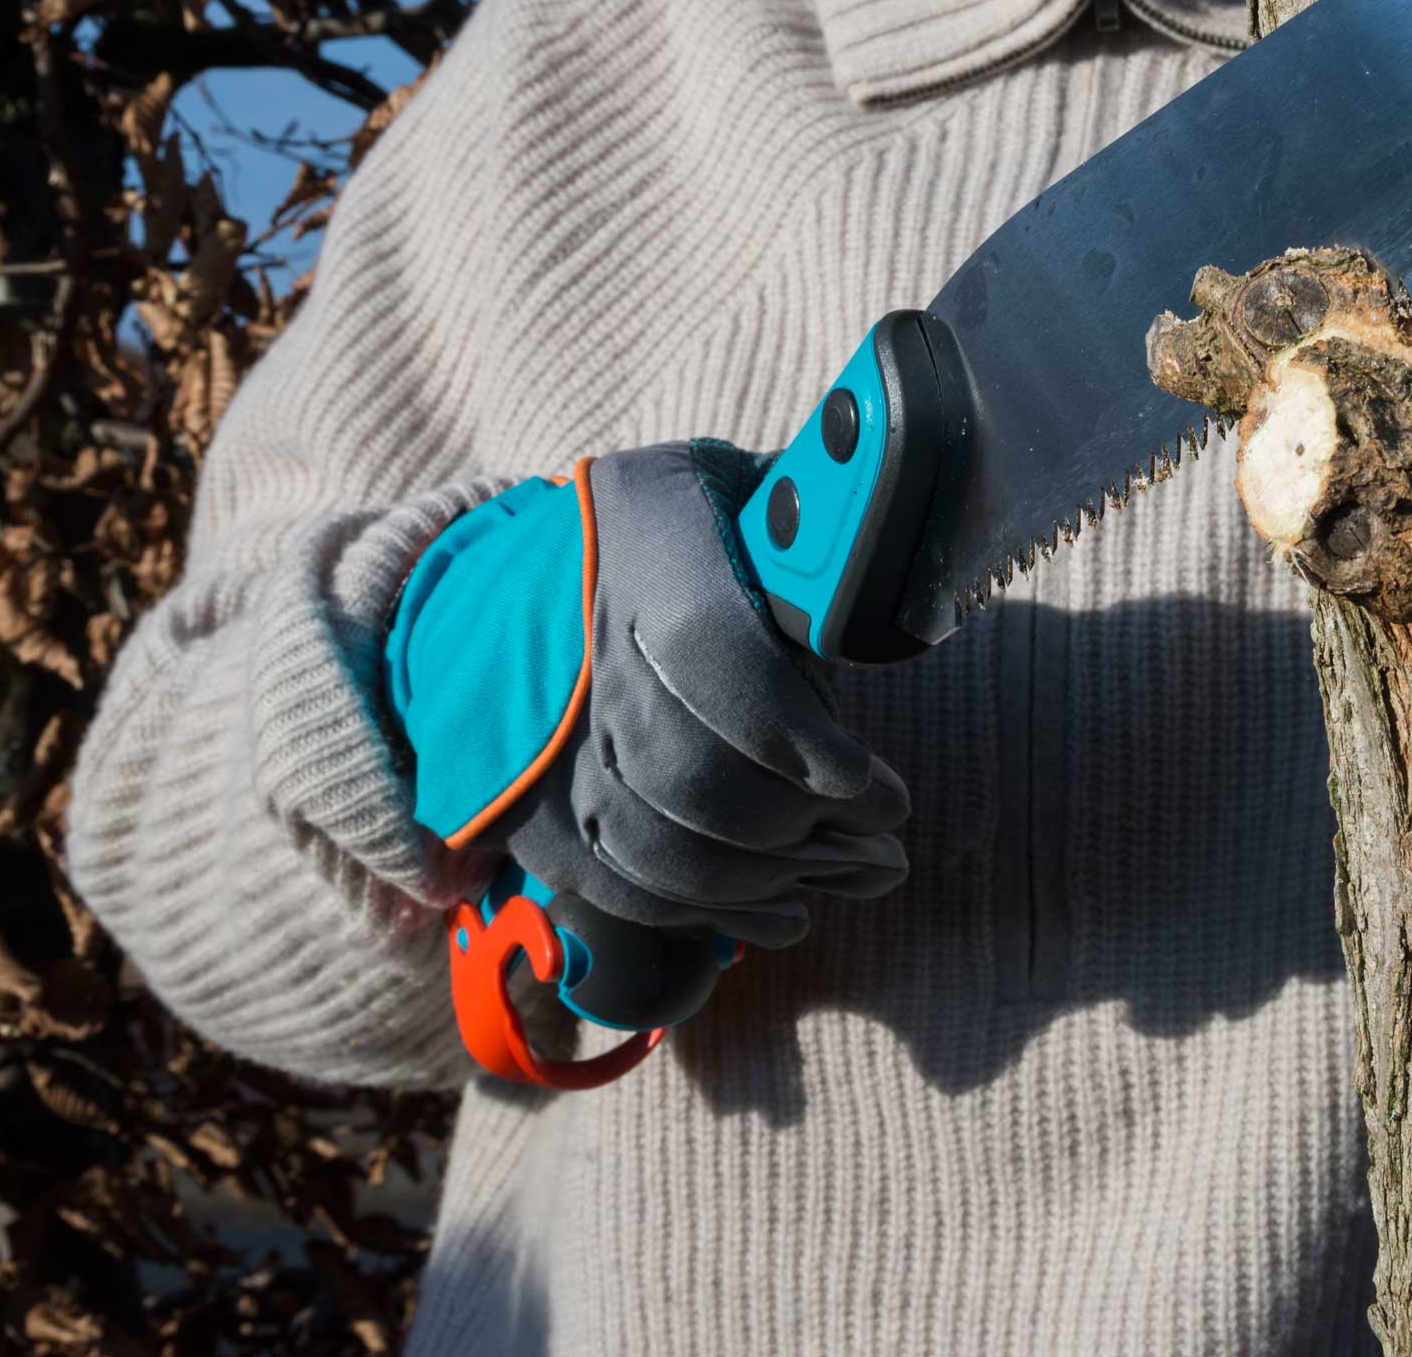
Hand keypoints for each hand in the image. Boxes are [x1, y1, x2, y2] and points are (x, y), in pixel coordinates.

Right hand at [388, 441, 912, 950]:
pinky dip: (712, 912)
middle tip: (880, 829)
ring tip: (853, 868)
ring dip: (770, 875)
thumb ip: (821, 550)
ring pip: (654, 843)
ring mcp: (540, 734)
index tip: (870, 783)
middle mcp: (578, 639)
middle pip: (687, 770)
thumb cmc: (694, 528)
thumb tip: (886, 606)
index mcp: (646, 537)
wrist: (533, 564)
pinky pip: (617, 882)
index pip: (710, 651)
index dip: (796, 735)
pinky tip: (788, 912)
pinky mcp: (524, 805)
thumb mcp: (760, 497)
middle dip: (802, 820)